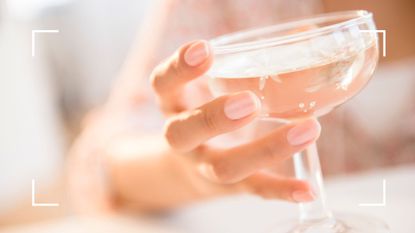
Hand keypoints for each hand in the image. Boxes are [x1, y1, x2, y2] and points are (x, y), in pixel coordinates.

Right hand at [151, 40, 320, 201]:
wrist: (193, 162)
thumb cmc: (210, 111)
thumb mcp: (214, 85)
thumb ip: (247, 62)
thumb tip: (303, 33)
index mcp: (175, 103)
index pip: (163, 84)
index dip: (178, 68)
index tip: (205, 49)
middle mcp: (182, 136)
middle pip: (183, 132)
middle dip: (214, 118)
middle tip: (249, 103)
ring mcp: (204, 165)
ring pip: (222, 166)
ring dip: (262, 150)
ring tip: (305, 130)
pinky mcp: (230, 186)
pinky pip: (253, 189)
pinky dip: (281, 190)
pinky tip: (308, 188)